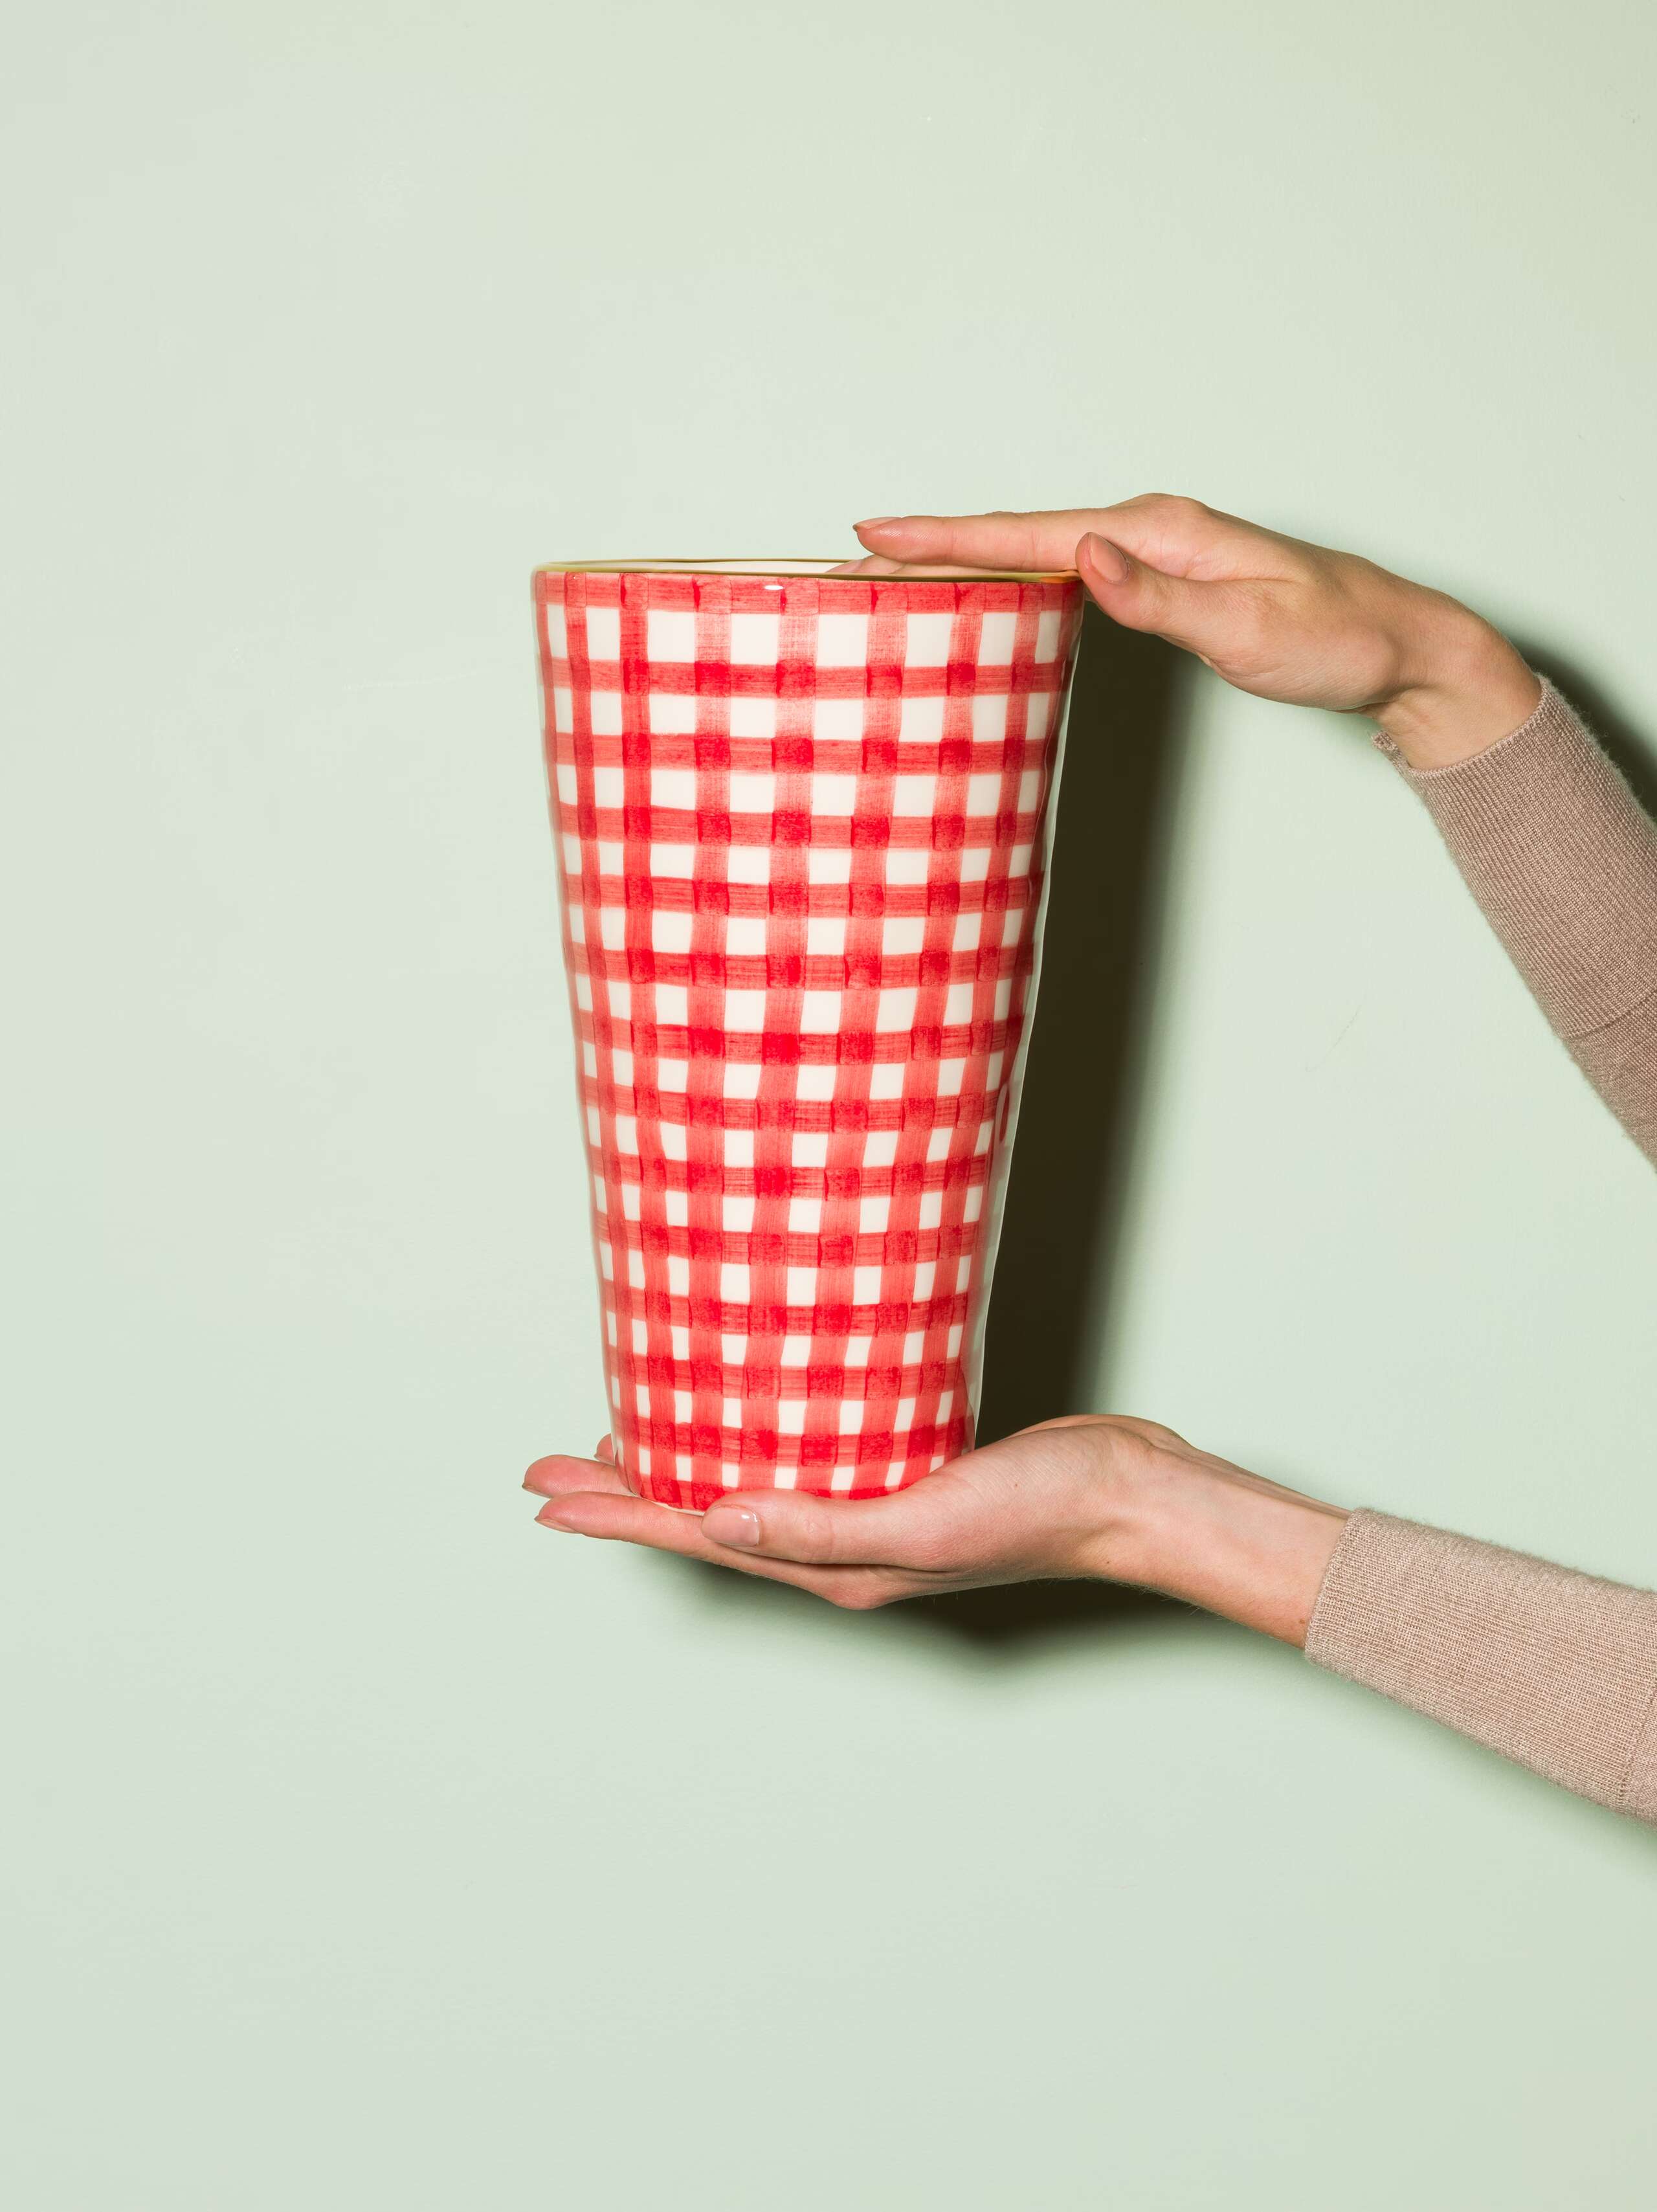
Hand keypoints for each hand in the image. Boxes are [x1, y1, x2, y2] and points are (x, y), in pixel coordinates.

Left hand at [523, 1416, 1348, 1645]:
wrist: (1127, 1492)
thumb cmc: (1040, 1507)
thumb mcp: (925, 1516)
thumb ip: (821, 1524)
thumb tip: (712, 1519)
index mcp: (833, 1566)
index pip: (697, 1535)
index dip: (615, 1515)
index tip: (543, 1497)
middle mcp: (837, 1547)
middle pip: (705, 1515)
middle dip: (623, 1494)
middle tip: (550, 1471)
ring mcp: (867, 1509)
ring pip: (746, 1487)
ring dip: (678, 1467)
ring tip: (619, 1444)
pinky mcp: (897, 1466)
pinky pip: (799, 1458)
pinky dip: (749, 1438)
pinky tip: (743, 1412)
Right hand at [837, 497, 1539, 768]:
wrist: (1398, 647)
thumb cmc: (1334, 641)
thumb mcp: (1248, 627)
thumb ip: (1160, 599)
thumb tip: (1083, 557)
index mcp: (1159, 530)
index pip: (1030, 531)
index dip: (948, 537)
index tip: (874, 533)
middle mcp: (1149, 529)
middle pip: (1018, 534)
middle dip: (935, 546)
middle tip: (853, 560)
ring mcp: (1154, 552)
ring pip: (1036, 552)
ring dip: (967, 562)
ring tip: (895, 576)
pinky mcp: (1162, 579)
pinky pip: (1065, 573)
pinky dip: (1013, 579)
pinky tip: (987, 596)